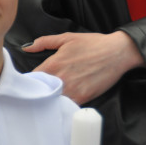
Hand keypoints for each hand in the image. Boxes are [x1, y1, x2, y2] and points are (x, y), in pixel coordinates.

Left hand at [26, 32, 142, 103]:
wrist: (118, 52)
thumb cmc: (93, 44)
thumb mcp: (67, 38)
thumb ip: (44, 42)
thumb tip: (27, 48)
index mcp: (53, 64)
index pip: (31, 78)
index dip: (29, 82)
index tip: (30, 83)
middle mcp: (59, 78)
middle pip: (39, 91)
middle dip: (37, 92)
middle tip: (37, 93)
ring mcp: (71, 89)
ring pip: (51, 100)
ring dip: (49, 100)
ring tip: (49, 99)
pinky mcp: (82, 97)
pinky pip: (66, 106)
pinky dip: (62, 106)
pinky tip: (62, 103)